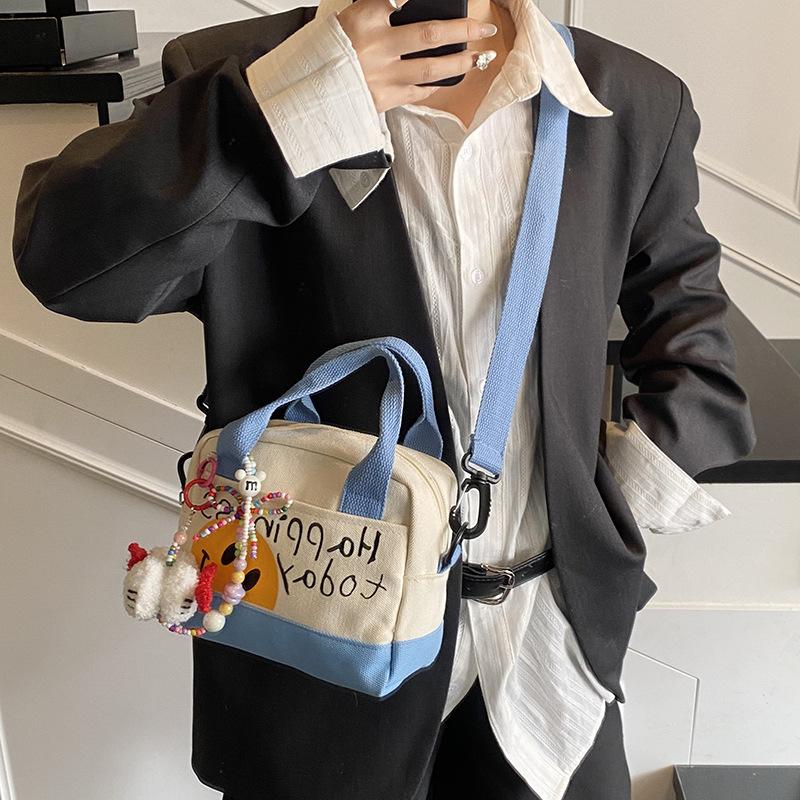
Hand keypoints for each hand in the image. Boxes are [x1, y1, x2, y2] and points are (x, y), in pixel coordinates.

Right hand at [335, 0, 498, 112]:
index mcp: (365, 19)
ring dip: (460, 63)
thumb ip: (382, 8)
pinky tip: (450, 78)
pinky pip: (420, 91)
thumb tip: (408, 5)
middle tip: (484, 28)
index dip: (420, 0)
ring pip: (431, 68)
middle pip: (430, 34)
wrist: (311, 92)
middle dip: (463, 30)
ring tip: (478, 58)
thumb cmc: (332, 52)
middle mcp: (377, 47)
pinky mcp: (386, 98)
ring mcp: (384, 76)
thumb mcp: (351, 18)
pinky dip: (438, 84)